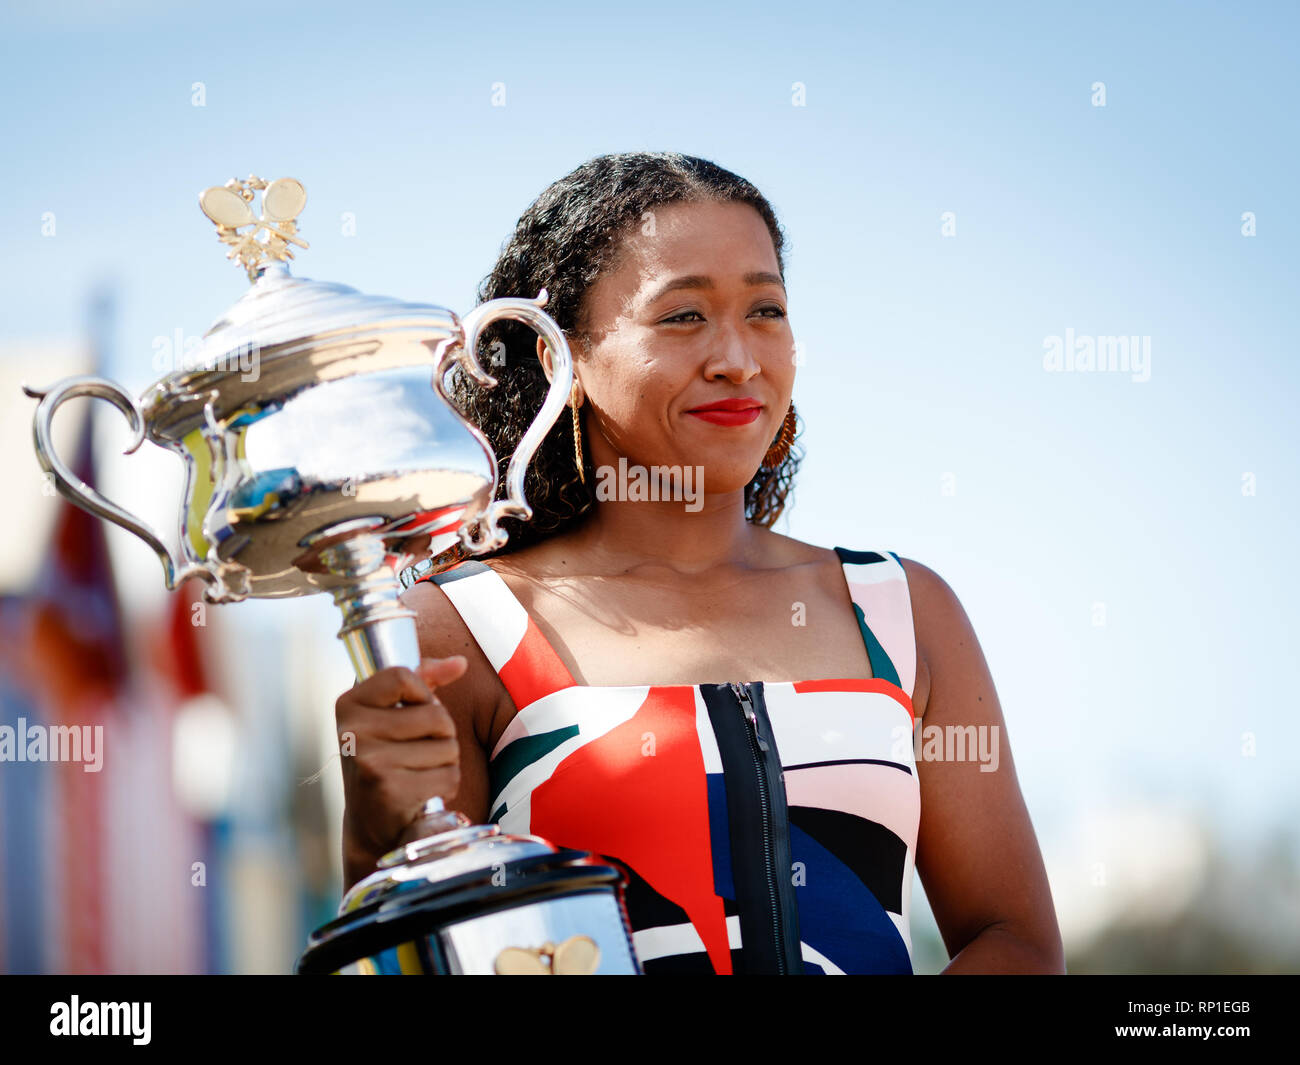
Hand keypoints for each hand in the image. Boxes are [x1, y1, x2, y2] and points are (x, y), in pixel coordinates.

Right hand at [335, 656, 468, 882]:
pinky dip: (445, 784)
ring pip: (448, 746)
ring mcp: (371, 762)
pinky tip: (421, 791)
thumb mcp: (392, 713)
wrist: (369, 822)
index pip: (403, 675)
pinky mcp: (391, 791)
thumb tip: (460, 662)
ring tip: (417, 771)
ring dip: (445, 761)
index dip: (422, 693)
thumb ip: (424, 679)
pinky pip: (449, 775)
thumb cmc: (387, 757)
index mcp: (349, 705)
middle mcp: (354, 732)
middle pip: (437, 714)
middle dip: (442, 733)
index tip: (413, 709)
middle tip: (417, 749)